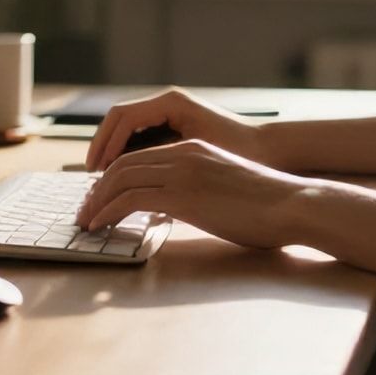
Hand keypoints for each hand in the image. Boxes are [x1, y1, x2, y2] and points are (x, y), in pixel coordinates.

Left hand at [73, 138, 319, 248]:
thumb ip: (198, 190)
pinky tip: (100, 226)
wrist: (290, 204)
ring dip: (96, 201)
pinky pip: (130, 199)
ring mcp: (182, 171)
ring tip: (86, 222)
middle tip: (85, 211)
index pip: (139, 155)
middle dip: (97, 189)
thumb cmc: (267, 205)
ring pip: (121, 178)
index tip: (101, 197)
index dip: (114, 176)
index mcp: (193, 148)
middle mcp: (184, 153)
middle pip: (123, 164)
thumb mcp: (225, 187)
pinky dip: (108, 211)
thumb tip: (179, 208)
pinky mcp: (182, 194)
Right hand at [84, 87, 265, 171]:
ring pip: (128, 132)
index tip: (96, 171)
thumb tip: (125, 172)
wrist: (273, 150)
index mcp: (171, 102)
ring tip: (105, 182)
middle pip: (119, 121)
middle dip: (102, 148)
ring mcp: (171, 113)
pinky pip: (142, 139)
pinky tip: (127, 180)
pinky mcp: (176, 127)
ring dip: (113, 154)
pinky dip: (130, 156)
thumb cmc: (242, 151)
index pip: (122, 117)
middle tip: (92, 178)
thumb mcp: (198, 153)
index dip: (104, 144)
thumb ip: (161, 157)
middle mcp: (168, 102)